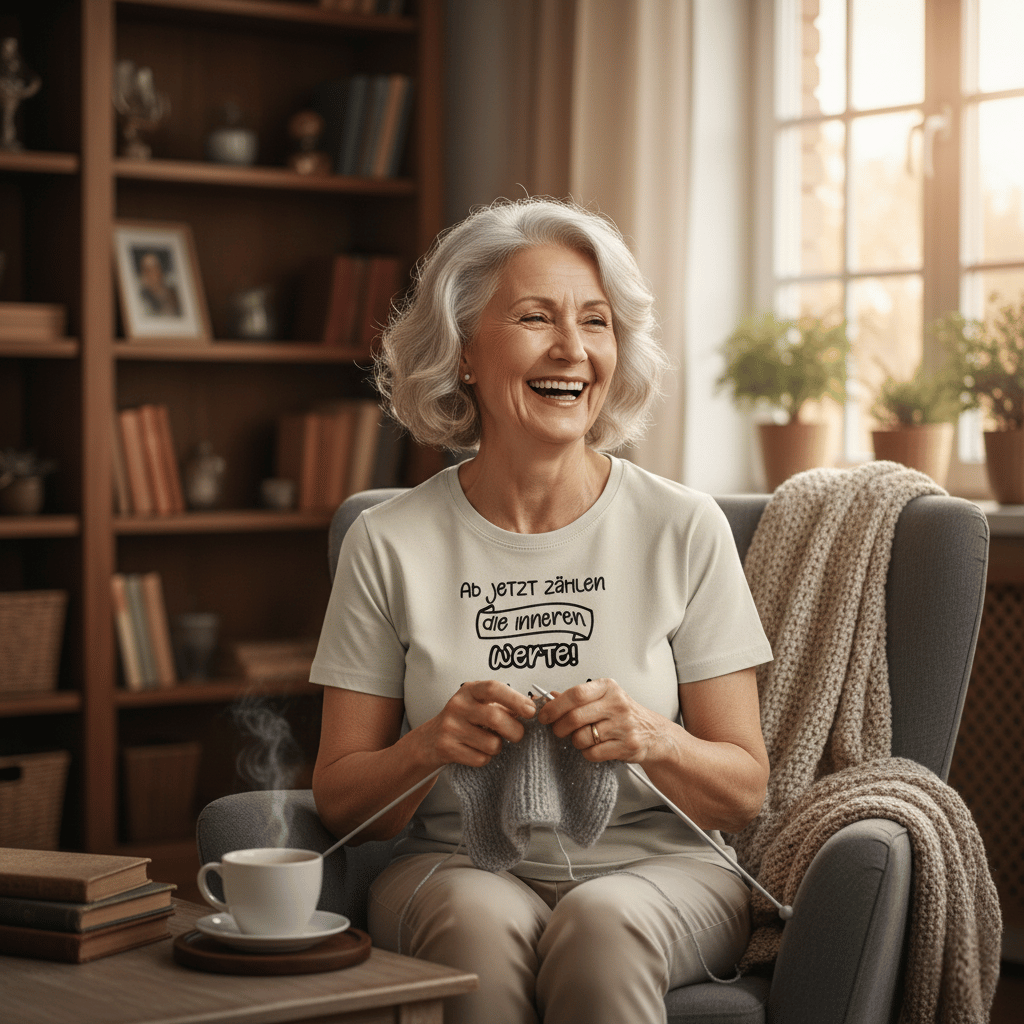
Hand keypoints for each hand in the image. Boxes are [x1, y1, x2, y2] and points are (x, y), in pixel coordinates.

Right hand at [418, 680, 535, 768]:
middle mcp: (458, 705)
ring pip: (491, 743)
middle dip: (514, 731)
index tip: (531, 711)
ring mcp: (450, 727)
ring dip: (498, 747)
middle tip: (518, 735)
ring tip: (490, 742)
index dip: (515, 699)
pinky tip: (477, 751)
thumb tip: (537, 707)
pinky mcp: (446, 747)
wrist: (430, 740)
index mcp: (470, 690)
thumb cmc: (464, 720)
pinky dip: (485, 759)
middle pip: (495, 718)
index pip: (494, 689)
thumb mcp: (480, 704)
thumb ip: (505, 704)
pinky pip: (480, 759)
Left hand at [536, 677, 669, 763]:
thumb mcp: (602, 698)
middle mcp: (617, 704)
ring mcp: (623, 725)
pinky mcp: (627, 745)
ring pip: (582, 737)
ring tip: (582, 738)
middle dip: (559, 727)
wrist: (653, 733)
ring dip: (575, 741)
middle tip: (558, 730)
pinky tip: (595, 747)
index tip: (544, 715)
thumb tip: (546, 697)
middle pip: (575, 717)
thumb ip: (575, 698)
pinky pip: (593, 753)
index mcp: (608, 687)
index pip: (576, 694)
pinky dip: (588, 753)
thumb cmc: (623, 714)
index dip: (555, 706)